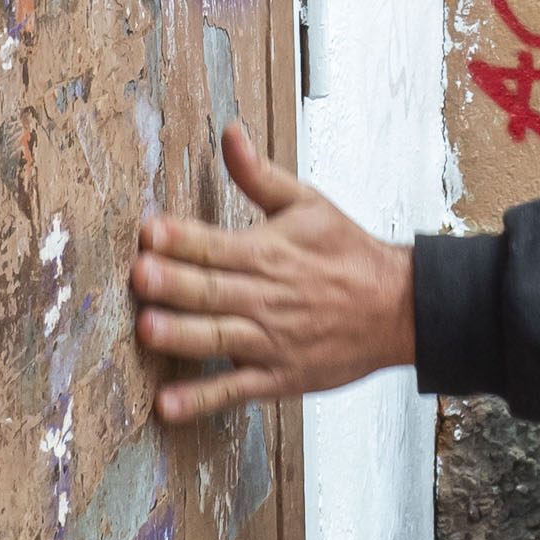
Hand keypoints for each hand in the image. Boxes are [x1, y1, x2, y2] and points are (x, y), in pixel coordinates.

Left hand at [133, 125, 415, 418]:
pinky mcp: (278, 377)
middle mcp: (266, 298)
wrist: (399, 309)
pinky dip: (201, 399)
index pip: (216, 244)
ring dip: (183, 335)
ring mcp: (271, 341)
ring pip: (219, 338)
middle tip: (140, 275)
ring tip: (149, 330)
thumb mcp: (308, 204)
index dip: (182, 237)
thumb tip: (230, 133)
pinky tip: (168, 405)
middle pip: (212, 289)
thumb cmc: (350, 256)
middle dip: (174, 282)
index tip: (150, 230)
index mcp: (269, 253)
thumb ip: (260, 174)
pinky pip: (234, 390)